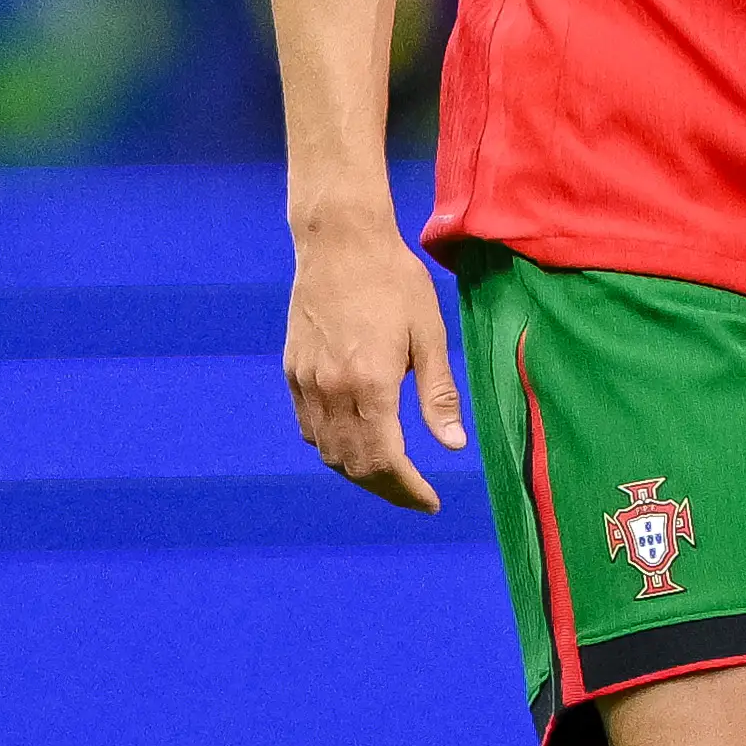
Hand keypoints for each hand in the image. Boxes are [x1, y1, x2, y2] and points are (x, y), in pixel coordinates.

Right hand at [285, 214, 467, 511]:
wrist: (340, 243)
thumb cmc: (395, 282)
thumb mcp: (430, 335)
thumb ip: (438, 395)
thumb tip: (454, 446)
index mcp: (371, 385)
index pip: (386, 461)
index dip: (408, 490)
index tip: (431, 503)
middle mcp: (331, 392)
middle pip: (354, 466)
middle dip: (387, 488)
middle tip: (416, 495)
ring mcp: (306, 383)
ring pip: (327, 452)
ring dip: (358, 472)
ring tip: (391, 474)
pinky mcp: (292, 372)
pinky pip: (309, 428)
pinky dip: (333, 447)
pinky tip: (356, 442)